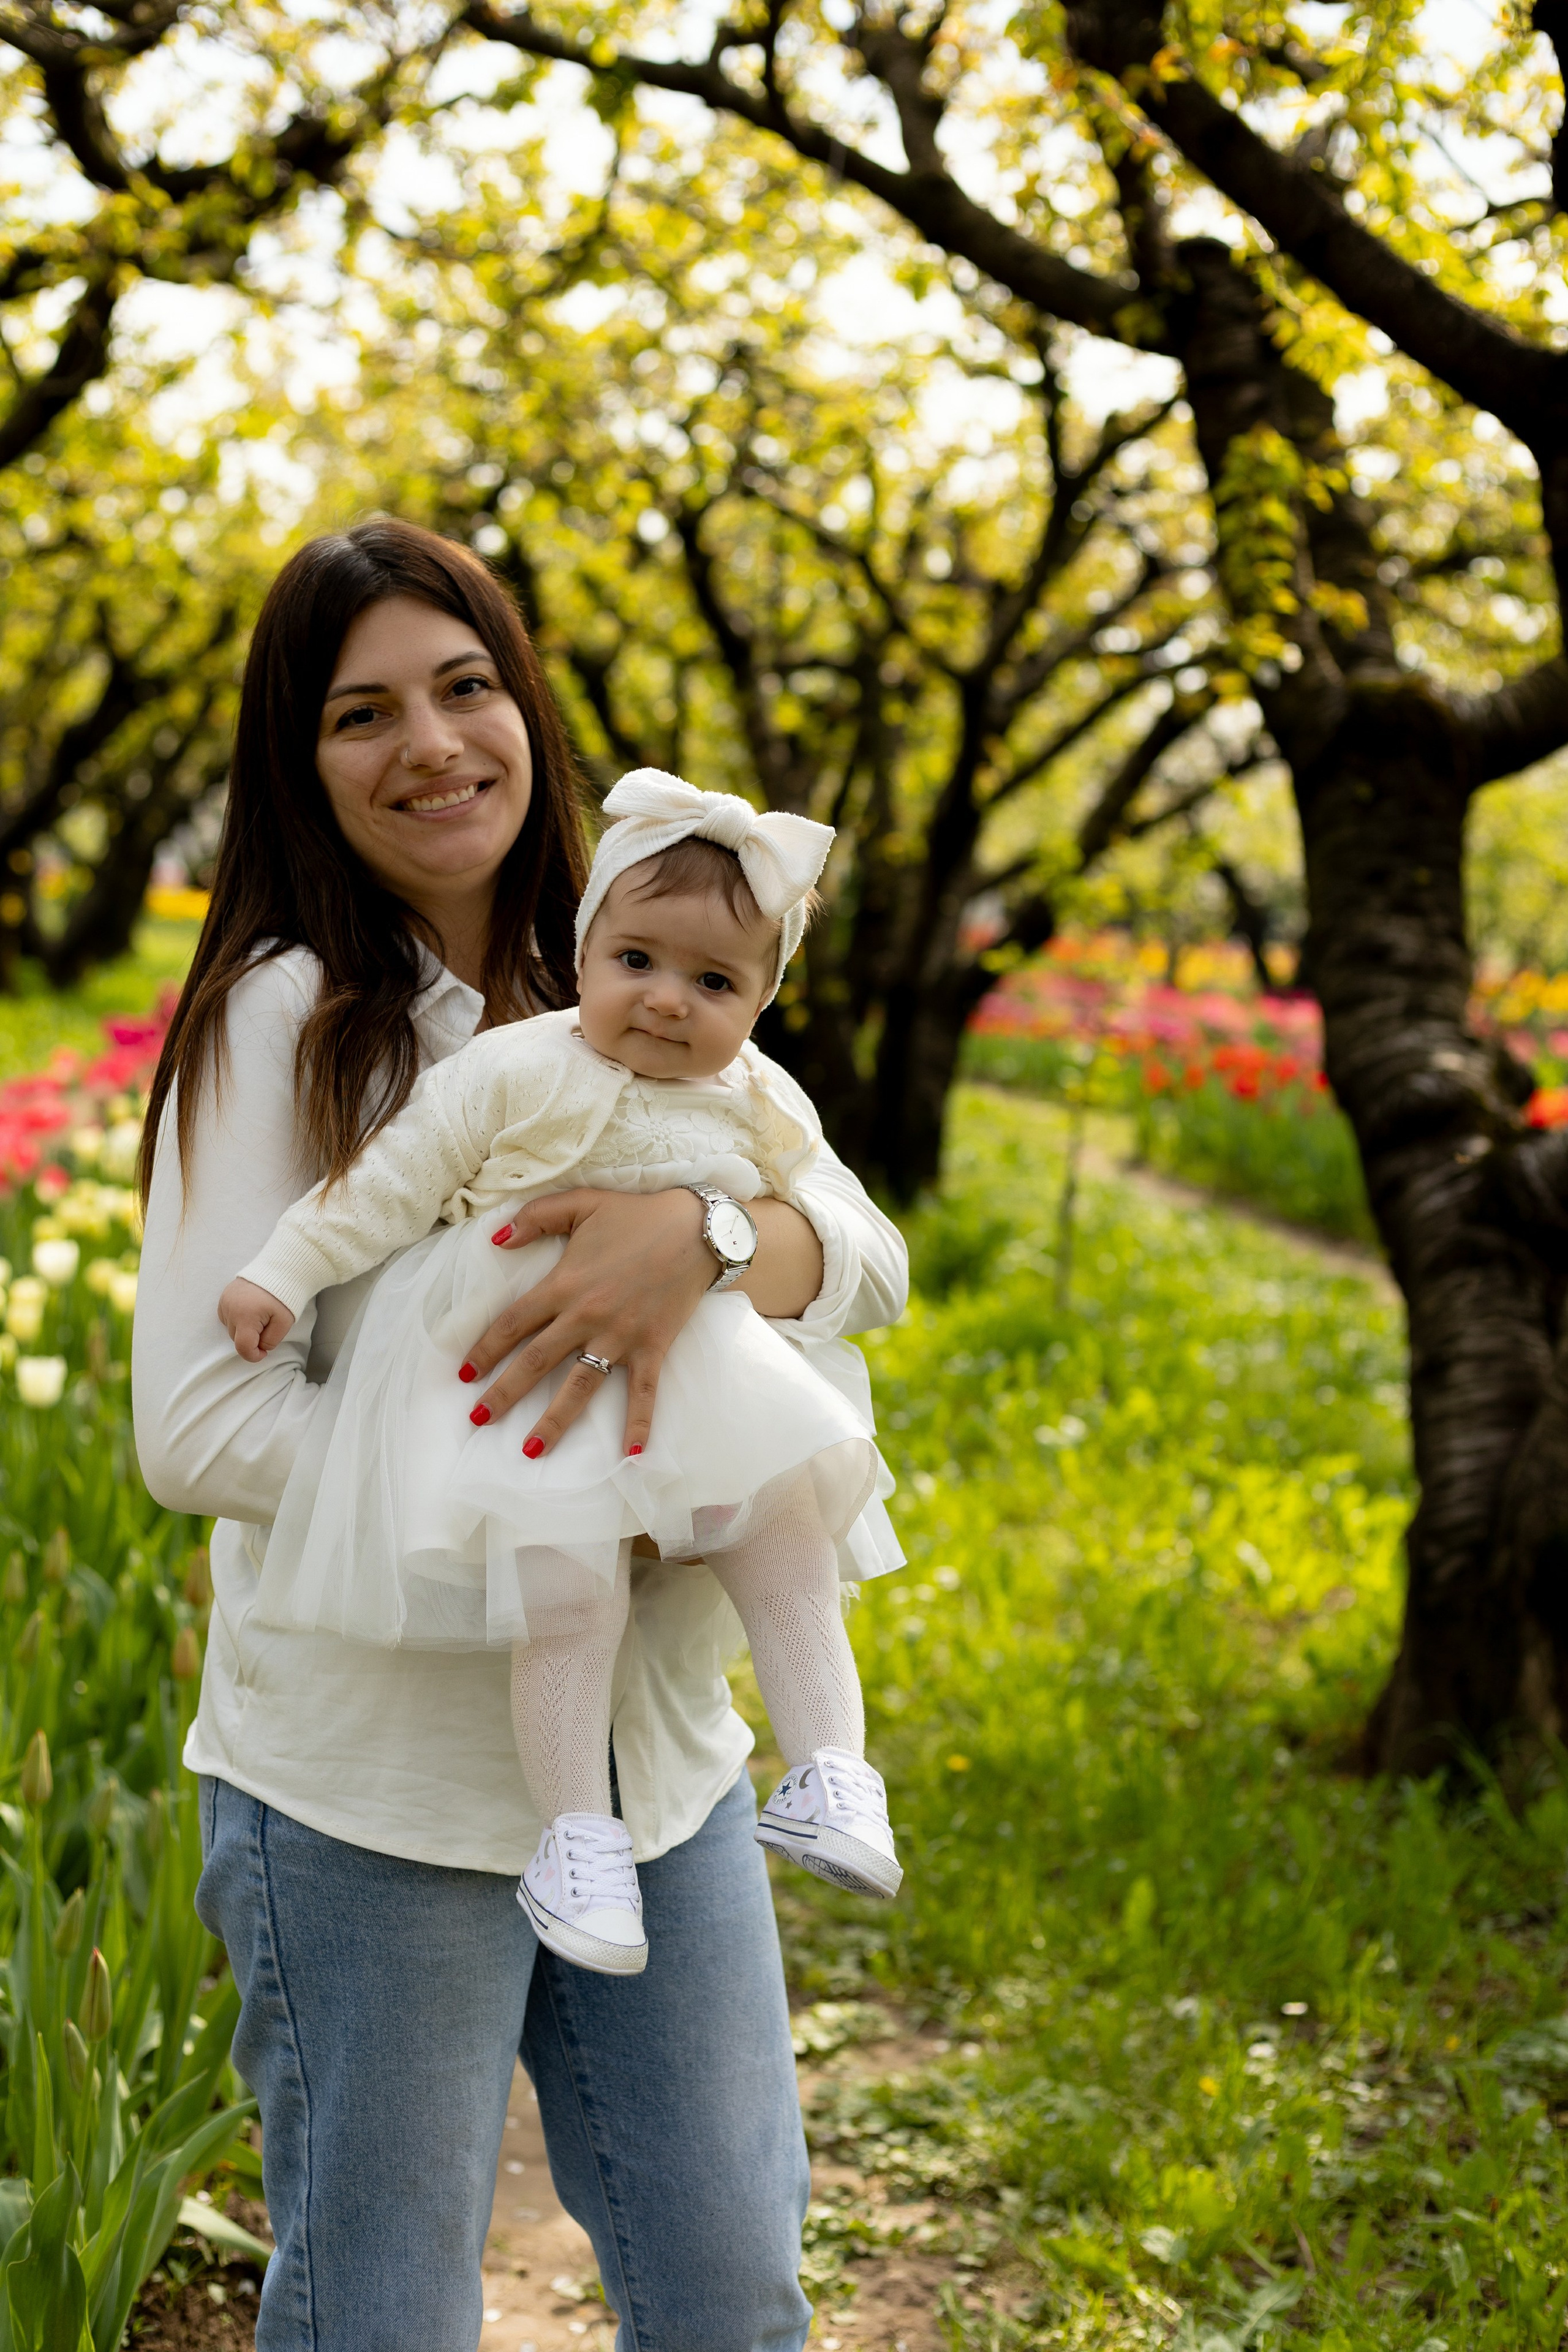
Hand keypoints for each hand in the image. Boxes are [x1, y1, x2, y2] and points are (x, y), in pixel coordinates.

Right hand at [219, 1277, 295, 1361]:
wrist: (279, 1270)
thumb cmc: (284, 1296)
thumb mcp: (284, 1322)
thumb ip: (271, 1340)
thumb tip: (260, 1348)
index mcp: (245, 1316)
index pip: (243, 1347)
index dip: (253, 1356)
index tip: (264, 1353)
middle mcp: (230, 1309)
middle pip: (237, 1338)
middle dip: (251, 1339)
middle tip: (267, 1327)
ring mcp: (225, 1301)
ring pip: (231, 1328)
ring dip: (244, 1329)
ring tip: (260, 1316)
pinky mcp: (224, 1296)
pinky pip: (227, 1317)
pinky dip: (237, 1319)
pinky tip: (250, 1311)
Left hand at [461, 1188, 713, 1457]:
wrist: (698, 1228)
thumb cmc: (636, 1215)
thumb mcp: (581, 1203)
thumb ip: (535, 1218)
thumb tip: (495, 1239)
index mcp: (564, 1284)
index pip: (513, 1323)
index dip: (485, 1349)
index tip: (465, 1373)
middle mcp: (586, 1316)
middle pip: (535, 1362)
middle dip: (503, 1394)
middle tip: (477, 1420)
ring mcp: (620, 1337)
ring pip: (580, 1386)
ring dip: (554, 1422)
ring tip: (531, 1451)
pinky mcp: (653, 1347)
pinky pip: (644, 1392)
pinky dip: (640, 1424)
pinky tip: (632, 1456)